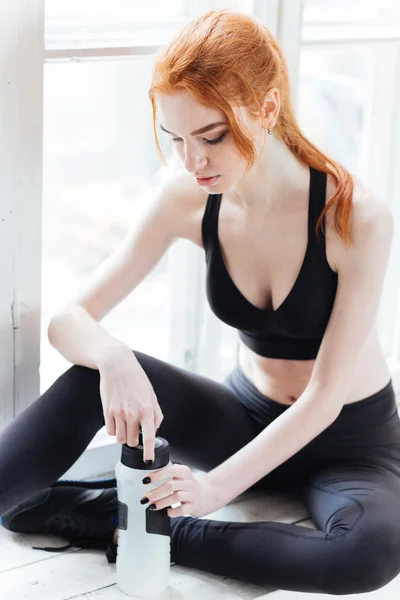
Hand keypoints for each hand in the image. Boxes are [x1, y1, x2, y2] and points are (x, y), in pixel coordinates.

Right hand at [97, 346, 163, 461]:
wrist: (118, 365)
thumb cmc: (137, 379)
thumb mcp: (152, 395)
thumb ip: (156, 415)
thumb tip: (154, 431)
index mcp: (146, 410)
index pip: (148, 438)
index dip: (148, 453)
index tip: (148, 461)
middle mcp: (132, 413)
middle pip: (131, 441)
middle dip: (133, 439)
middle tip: (134, 428)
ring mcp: (118, 413)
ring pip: (120, 439)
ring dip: (123, 435)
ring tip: (125, 424)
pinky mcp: (107, 411)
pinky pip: (110, 431)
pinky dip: (113, 430)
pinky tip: (117, 419)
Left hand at [142, 462, 221, 517]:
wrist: (208, 495)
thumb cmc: (188, 485)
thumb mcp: (181, 476)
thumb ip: (167, 473)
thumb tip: (147, 477)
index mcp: (184, 472)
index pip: (170, 470)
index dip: (157, 475)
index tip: (145, 480)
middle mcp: (189, 482)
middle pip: (170, 486)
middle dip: (155, 493)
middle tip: (144, 498)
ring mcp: (193, 495)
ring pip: (175, 497)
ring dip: (161, 503)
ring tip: (152, 506)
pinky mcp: (194, 506)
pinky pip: (182, 510)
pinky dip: (172, 512)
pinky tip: (166, 512)